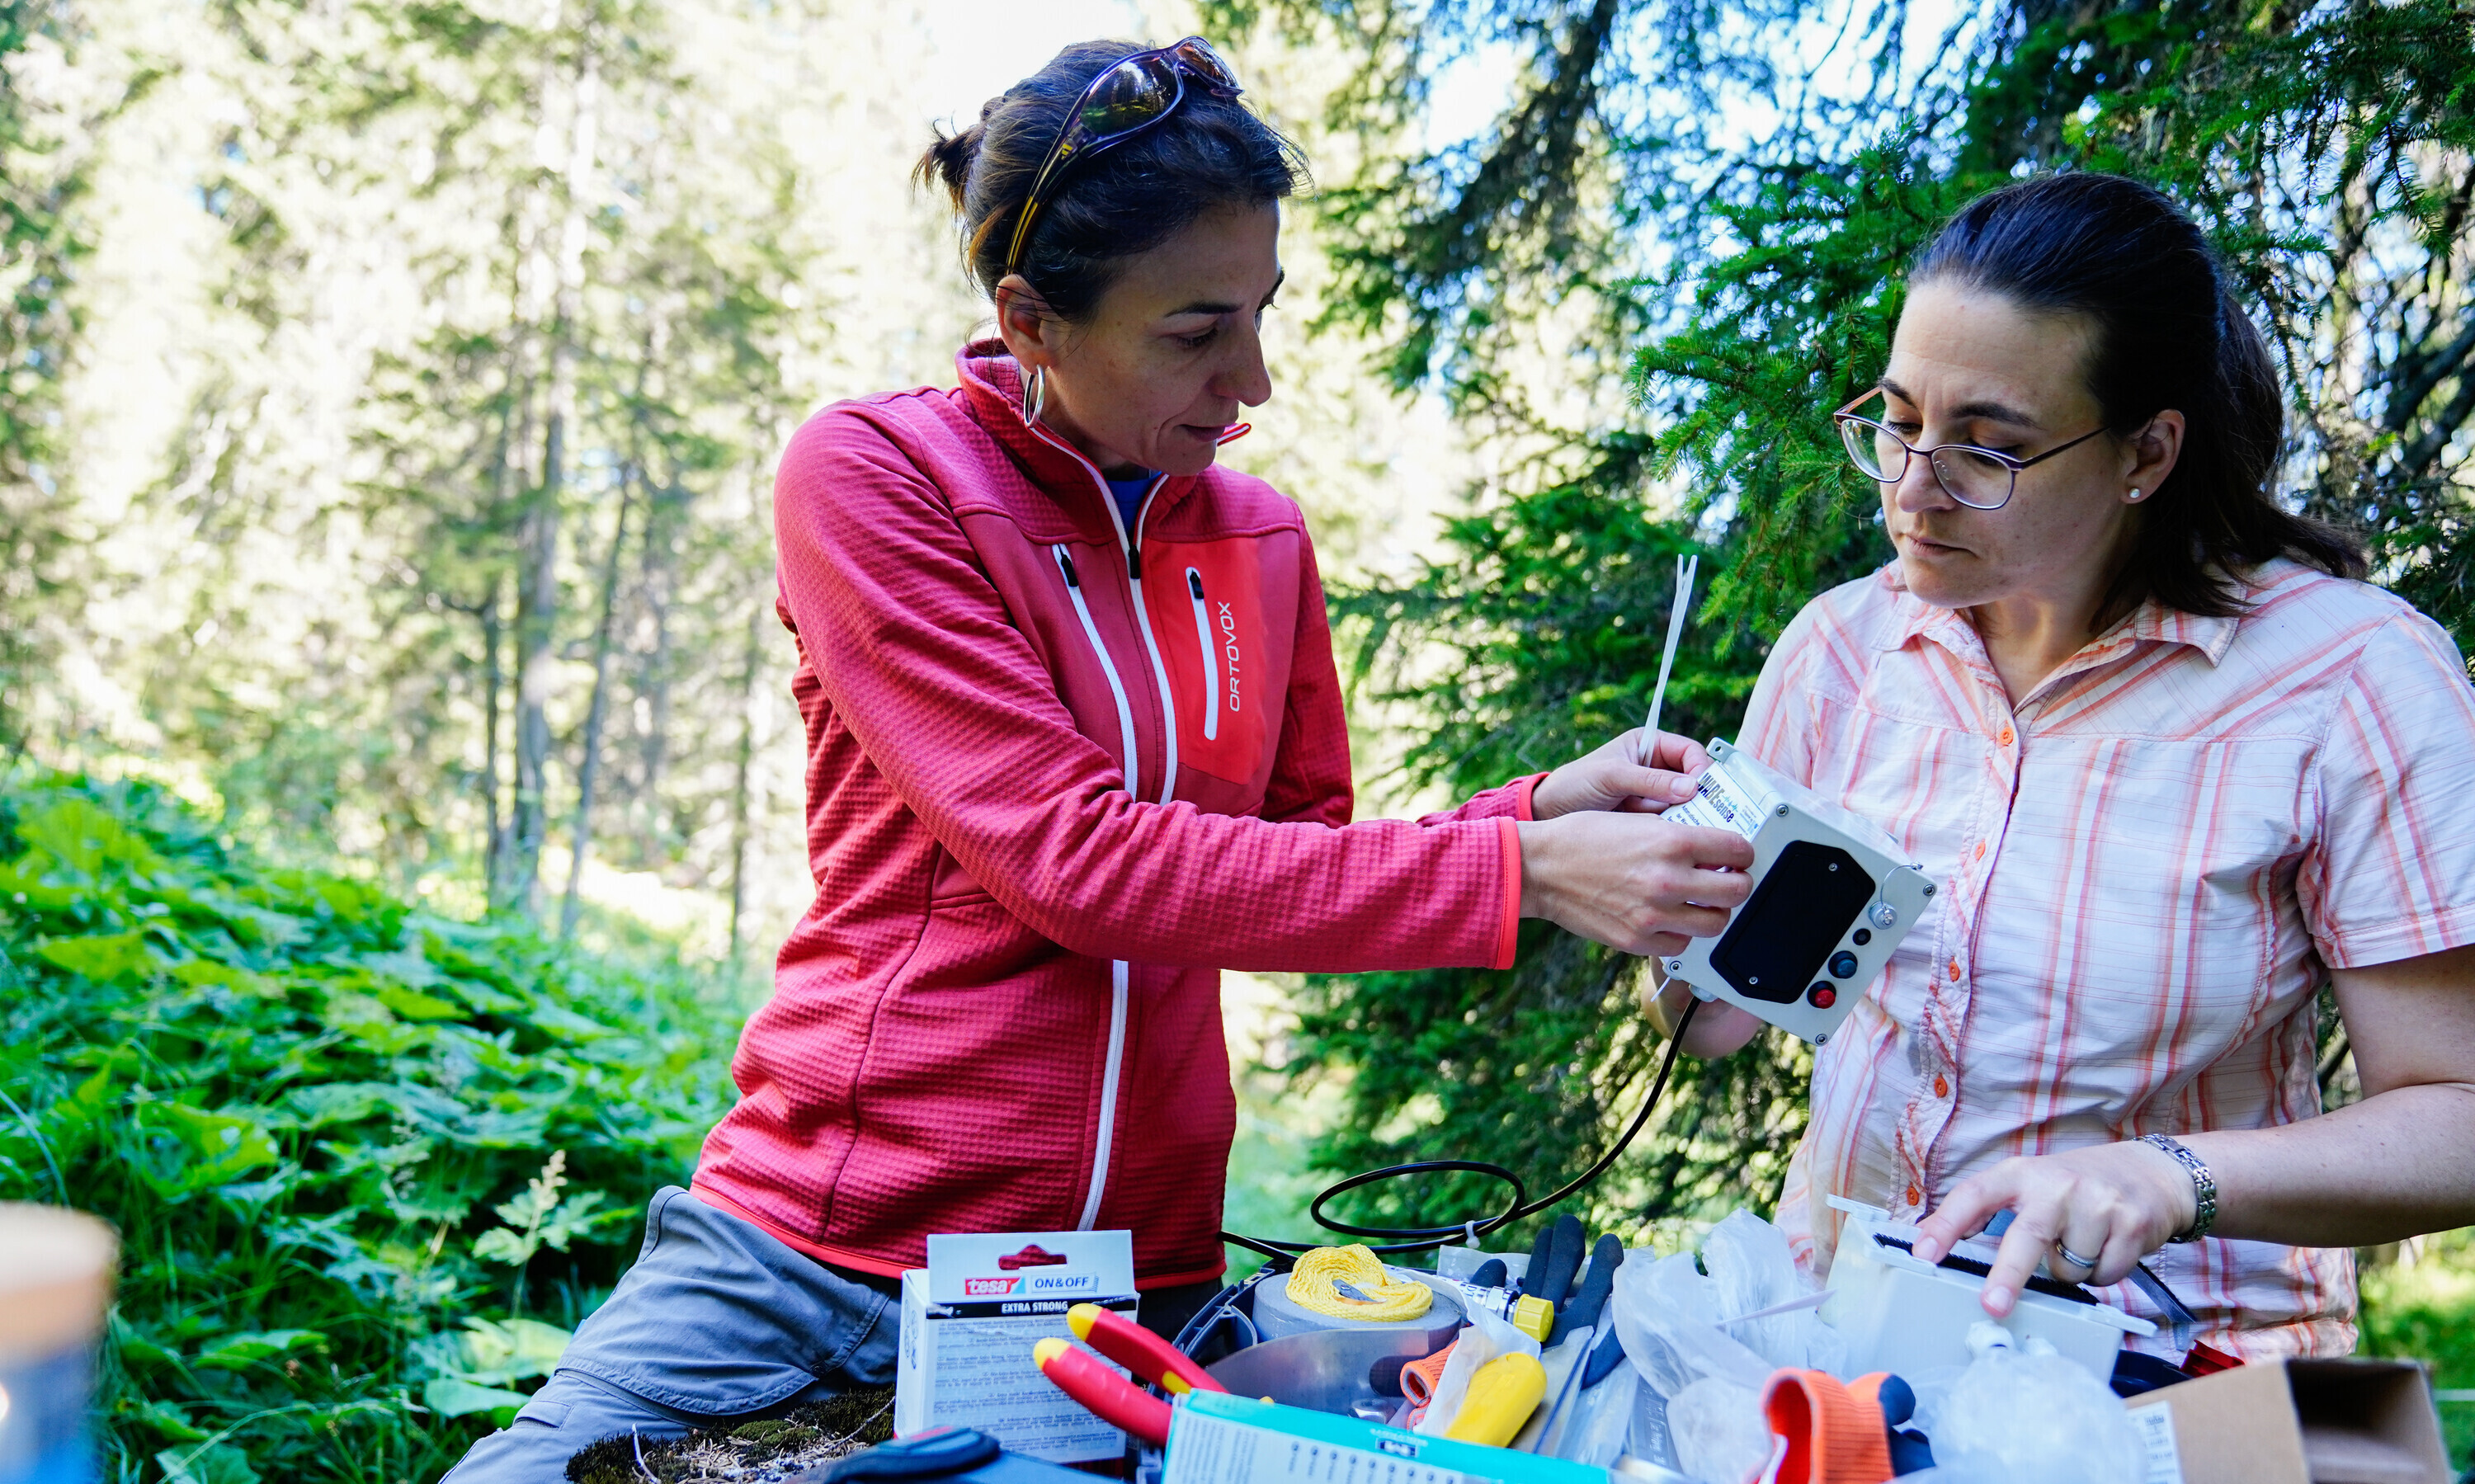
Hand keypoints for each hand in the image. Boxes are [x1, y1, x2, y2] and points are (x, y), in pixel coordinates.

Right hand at [1516, 810, 1753, 955]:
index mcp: (1672, 841)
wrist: (1539, 868)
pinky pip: (1682, 943)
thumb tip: (1710, 845)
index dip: (1742, 852)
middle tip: (1727, 880)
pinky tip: (1670, 918)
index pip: (1737, 850)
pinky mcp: (1638, 939)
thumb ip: (1676, 833)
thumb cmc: (1581, 838)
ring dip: (1714, 911)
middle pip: (1738, 891)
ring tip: (1700, 902)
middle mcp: (1668, 878)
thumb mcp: (1635, 818)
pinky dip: (1681, 933)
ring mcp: (1654, 914)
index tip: (1737, 855)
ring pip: (1716, 923)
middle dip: (1738, 883)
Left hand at [1531, 729, 1712, 819]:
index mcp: (1650, 746)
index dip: (1700, 769)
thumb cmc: (1575, 784)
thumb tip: (1691, 787)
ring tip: (1669, 826)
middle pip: (1695, 781)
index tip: (1699, 790)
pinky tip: (1659, 836)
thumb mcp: (1611, 777)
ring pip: (1687, 806)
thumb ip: (1649, 780)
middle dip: (1697, 797)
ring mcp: (1654, 796)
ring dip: (1682, 816)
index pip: (1690, 752)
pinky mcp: (1648, 820)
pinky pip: (1671, 824)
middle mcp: (1657, 769)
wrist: (1549, 814)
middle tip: (1698, 815)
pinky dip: (1669, 830)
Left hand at [1910, 1140, 2200, 1317]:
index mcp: (2021, 1174)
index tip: (1923, 1253)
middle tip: (1992, 1305)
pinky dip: (2102, 1273)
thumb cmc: (2079, 1186)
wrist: (2152, 1173)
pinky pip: (2103, 1275)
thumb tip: (1951, 1250)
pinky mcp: (2131, 1225)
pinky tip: (2108, 1247)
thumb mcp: (2035, 1185)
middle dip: (2007, 1275)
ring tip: (2081, 1244)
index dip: (1945, 1224)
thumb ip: (1998, 1212)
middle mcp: (2057, 1185)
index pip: (1974, 1195)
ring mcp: (2096, 1203)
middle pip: (2026, 1235)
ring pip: (2067, 1269)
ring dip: (2069, 1272)